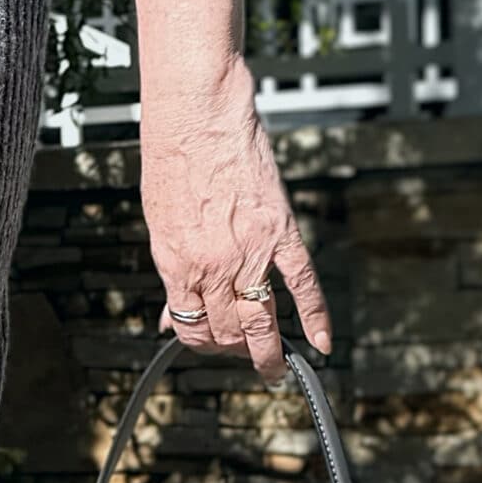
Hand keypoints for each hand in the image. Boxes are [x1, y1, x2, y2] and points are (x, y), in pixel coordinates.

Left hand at [138, 48, 331, 380]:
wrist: (196, 114)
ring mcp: (248, 251)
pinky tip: (321, 343)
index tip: (211, 347)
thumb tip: (169, 311)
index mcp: (177, 267)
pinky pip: (301, 283)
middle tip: (246, 357)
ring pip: (259, 321)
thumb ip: (172, 272)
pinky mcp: (279, 230)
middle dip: (233, 352)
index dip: (201, 345)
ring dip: (268, 352)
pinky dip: (314, 316)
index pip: (190, 329)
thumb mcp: (160, 226)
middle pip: (225, 333)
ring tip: (276, 368)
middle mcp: (211, 268)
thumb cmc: (172, 163)